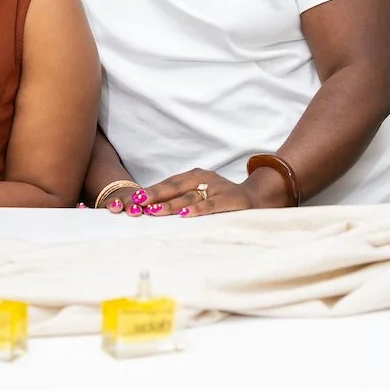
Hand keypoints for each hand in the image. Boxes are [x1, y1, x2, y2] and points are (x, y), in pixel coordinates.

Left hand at [136, 168, 265, 217]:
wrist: (256, 198)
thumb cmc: (223, 198)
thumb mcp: (202, 192)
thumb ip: (182, 196)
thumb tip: (152, 206)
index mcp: (195, 175)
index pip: (169, 183)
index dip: (151, 190)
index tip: (134, 199)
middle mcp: (204, 178)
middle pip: (175, 187)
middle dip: (155, 196)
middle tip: (138, 203)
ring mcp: (217, 188)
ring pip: (189, 197)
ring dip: (170, 204)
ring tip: (154, 211)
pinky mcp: (229, 199)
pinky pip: (211, 205)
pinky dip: (197, 210)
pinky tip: (185, 215)